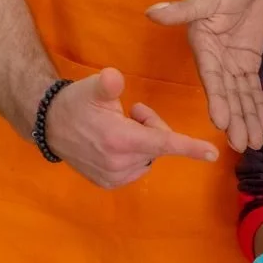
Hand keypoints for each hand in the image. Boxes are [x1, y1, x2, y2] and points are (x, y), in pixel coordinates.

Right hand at [41, 68, 218, 188]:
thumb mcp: (92, 88)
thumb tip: (114, 78)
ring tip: (118, 126)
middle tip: (133, 111)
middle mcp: (119, 163)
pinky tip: (113, 143)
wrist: (49, 127)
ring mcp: (114, 177)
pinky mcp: (109, 183)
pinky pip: (137, 167)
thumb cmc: (76, 103)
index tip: (213, 154)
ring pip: (149, 156)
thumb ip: (107, 84)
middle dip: (152, 126)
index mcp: (121, 139)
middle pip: (158, 144)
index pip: (163, 143)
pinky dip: (133, 154)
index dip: (190, 147)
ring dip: (142, 141)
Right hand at [147, 0, 262, 152]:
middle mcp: (215, 62)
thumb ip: (182, 9)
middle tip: (242, 145)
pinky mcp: (248, 64)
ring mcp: (232, 65)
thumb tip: (152, 11)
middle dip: (235, 119)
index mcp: (203, 48)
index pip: (211, 78)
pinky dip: (259, 108)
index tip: (220, 122)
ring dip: (248, 120)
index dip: (217, 99)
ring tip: (255, 145)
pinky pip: (253, 90)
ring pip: (240, 97)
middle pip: (227, 95)